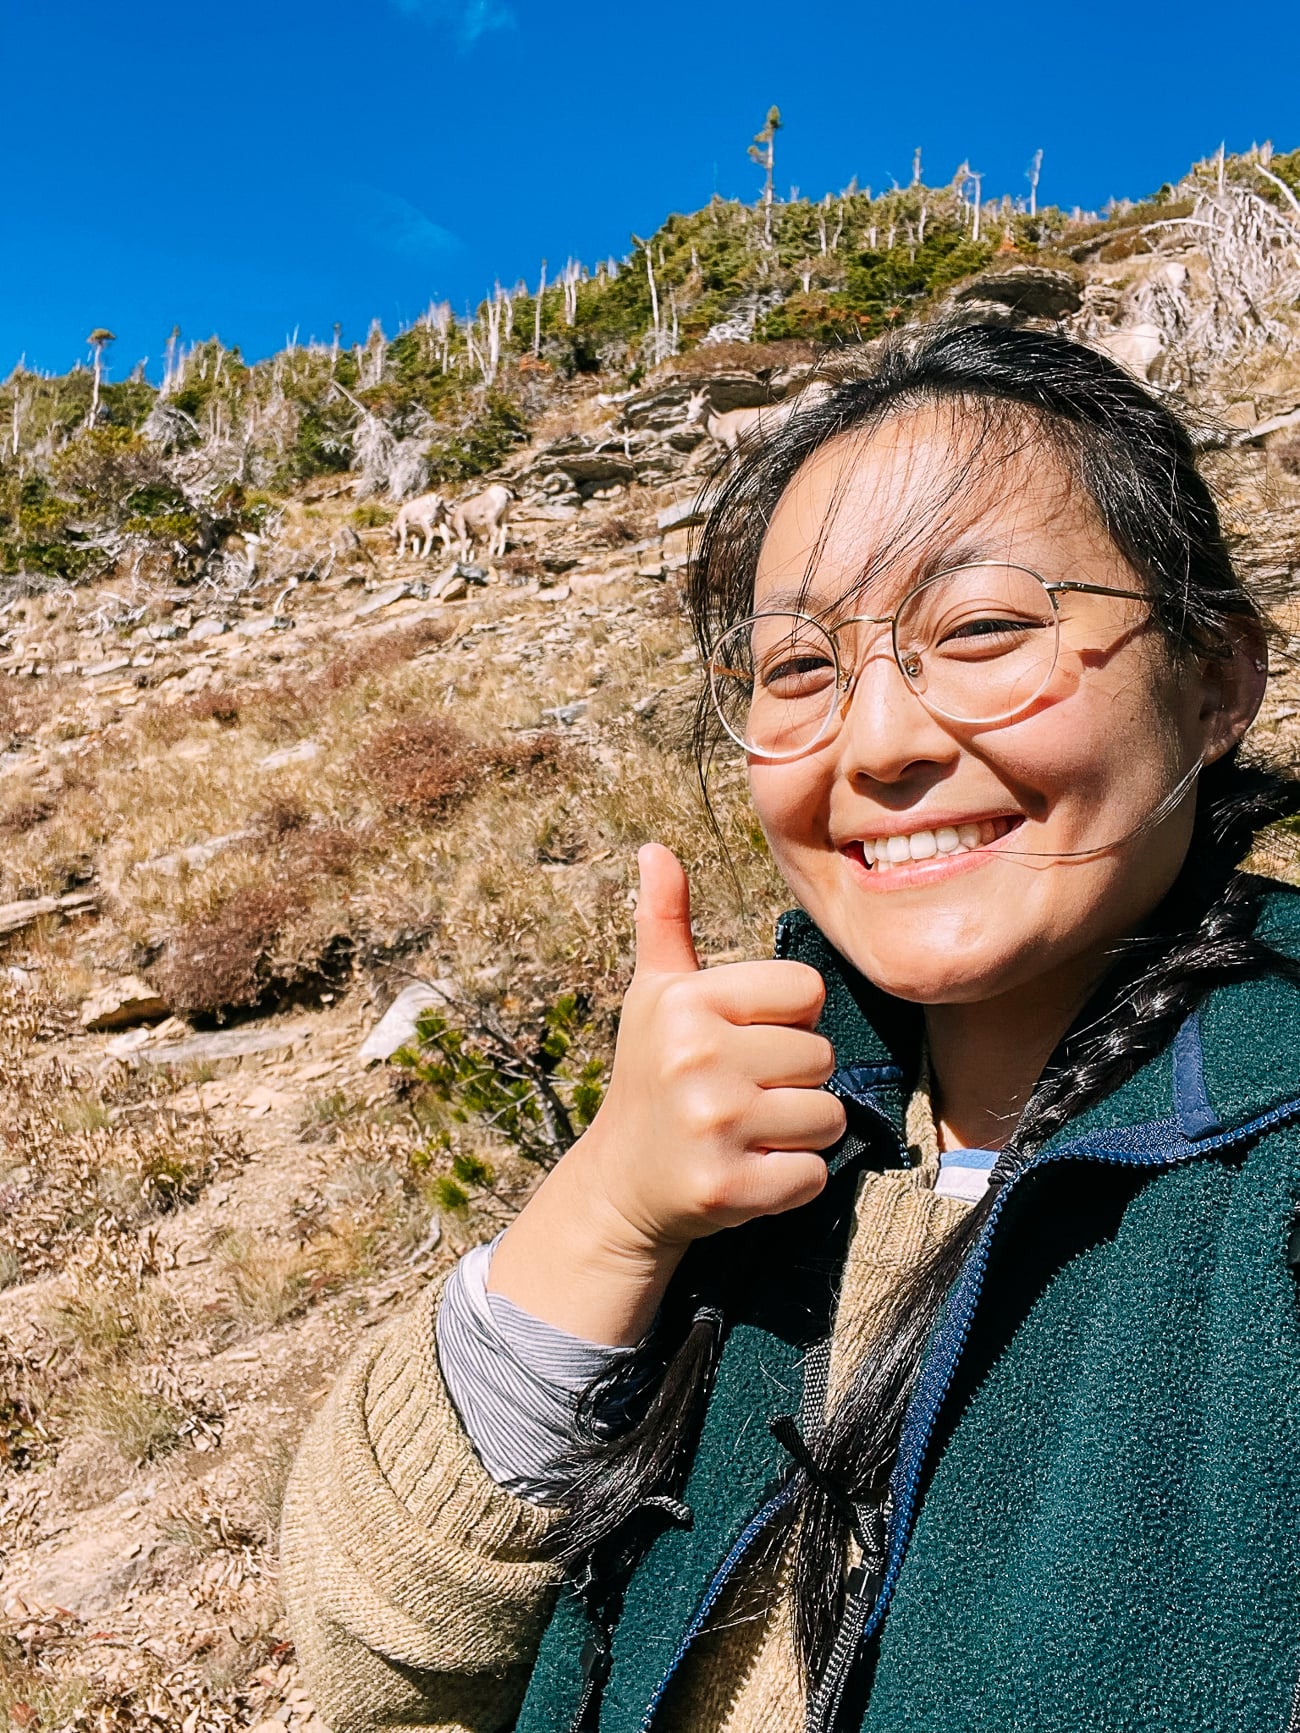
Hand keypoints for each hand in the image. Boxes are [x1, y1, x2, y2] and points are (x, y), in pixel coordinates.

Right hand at [574, 842, 842, 1253]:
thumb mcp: (655, 996)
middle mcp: (698, 1057)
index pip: (806, 990)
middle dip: (796, 1080)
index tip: (745, 1041)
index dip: (788, 1019)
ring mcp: (712, 1126)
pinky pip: (814, 1175)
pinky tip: (751, 1170)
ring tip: (750, 1132)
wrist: (621, 1183)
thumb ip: (666, 921)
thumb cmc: (652, 1075)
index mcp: (689, 1001)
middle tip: (744, 1094)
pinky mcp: (728, 1188)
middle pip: (822, 1056)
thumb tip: (654, 849)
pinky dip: (794, 1180)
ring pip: (828, 1117)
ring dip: (801, 1131)